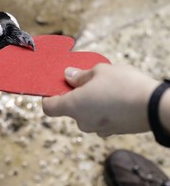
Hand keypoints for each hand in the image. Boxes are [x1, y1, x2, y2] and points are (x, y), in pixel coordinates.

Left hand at [42, 64, 159, 136]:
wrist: (155, 107)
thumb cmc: (124, 85)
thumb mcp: (99, 71)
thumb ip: (80, 75)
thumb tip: (68, 75)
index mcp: (73, 106)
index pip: (48, 107)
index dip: (48, 97)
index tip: (55, 87)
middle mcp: (82, 121)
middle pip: (69, 108)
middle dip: (75, 95)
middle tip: (87, 81)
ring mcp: (97, 129)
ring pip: (85, 113)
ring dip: (89, 101)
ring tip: (105, 88)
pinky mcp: (111, 132)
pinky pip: (99, 119)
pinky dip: (101, 109)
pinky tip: (115, 99)